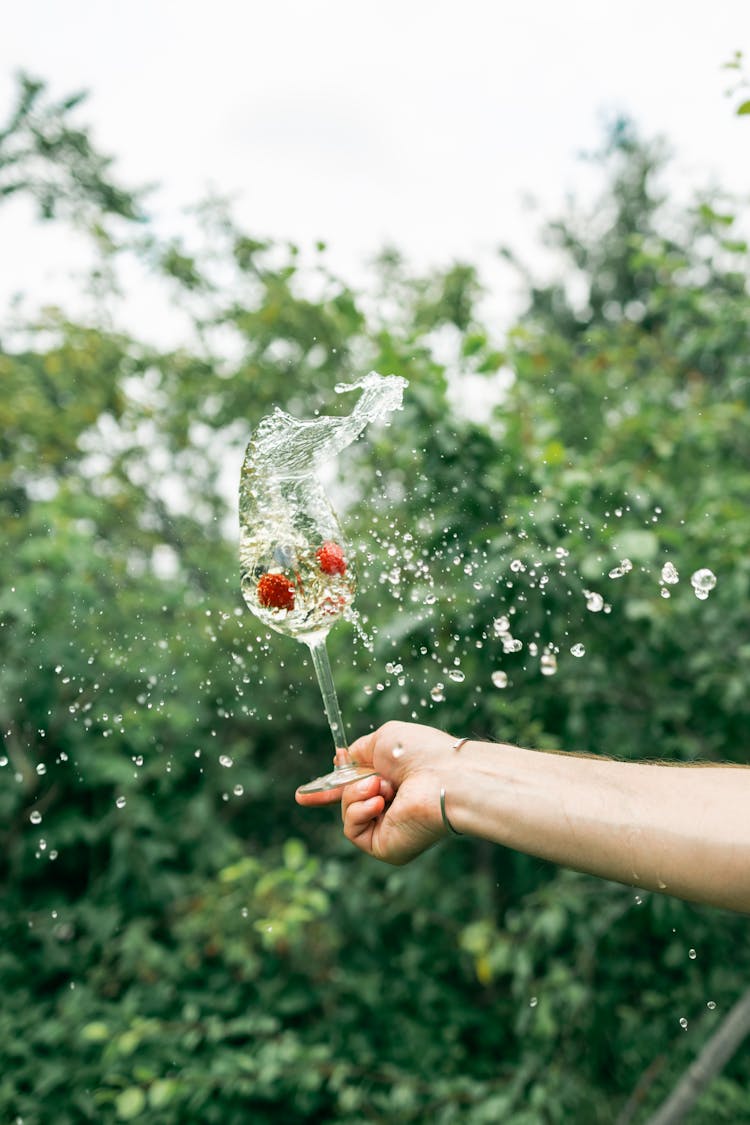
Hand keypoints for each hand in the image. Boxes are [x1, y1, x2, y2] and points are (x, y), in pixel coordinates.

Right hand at [295, 721, 459, 863]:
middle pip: (348, 804)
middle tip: (374, 782)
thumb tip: (340, 759)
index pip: (355, 791)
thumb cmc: (421, 754)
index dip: (329, 792)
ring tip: (385, 786)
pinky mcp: (385, 847)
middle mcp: (390, 809)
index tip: (303, 794)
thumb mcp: (382, 740)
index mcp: (392, 783)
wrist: (444, 777)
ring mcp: (387, 829)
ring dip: (357, 794)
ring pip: (347, 814)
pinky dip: (359, 811)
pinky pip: (352, 829)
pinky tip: (381, 802)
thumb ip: (358, 752)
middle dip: (347, 791)